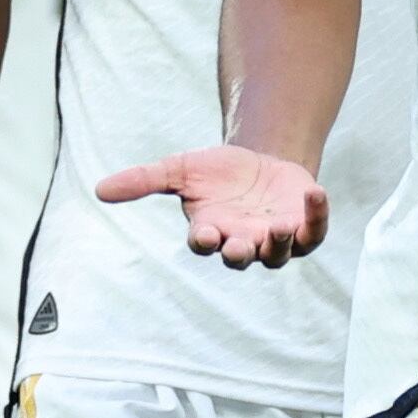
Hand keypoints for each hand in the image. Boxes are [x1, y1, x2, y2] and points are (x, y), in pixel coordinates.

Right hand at [96, 147, 327, 267]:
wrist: (263, 161)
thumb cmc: (219, 172)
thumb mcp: (181, 169)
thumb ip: (146, 179)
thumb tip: (100, 189)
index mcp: (212, 231)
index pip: (205, 245)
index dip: (204, 242)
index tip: (203, 232)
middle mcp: (243, 241)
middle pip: (240, 256)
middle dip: (240, 251)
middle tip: (240, 242)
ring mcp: (275, 238)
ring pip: (278, 253)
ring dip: (280, 242)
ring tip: (281, 225)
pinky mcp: (304, 227)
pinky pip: (313, 231)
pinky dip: (316, 215)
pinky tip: (315, 194)